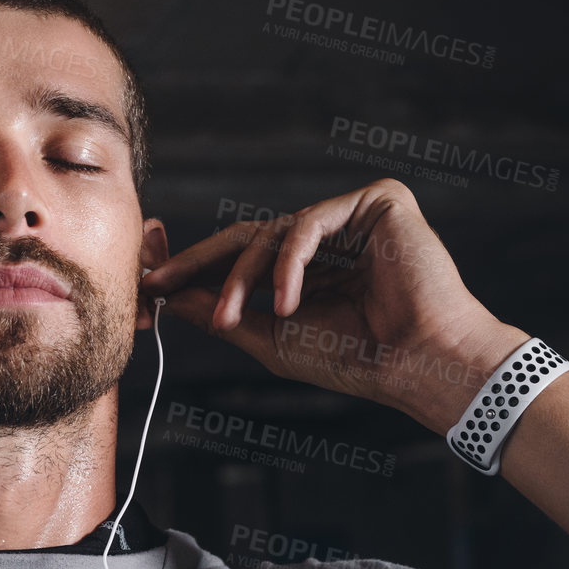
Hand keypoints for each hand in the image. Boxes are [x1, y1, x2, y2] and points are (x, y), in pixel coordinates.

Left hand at [139, 178, 526, 427]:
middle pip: (247, 235)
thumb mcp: (270, 337)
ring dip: (239, 278)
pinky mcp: (379, 202)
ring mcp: (354, 217)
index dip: (194, 263)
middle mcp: (330, 238)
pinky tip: (285, 305)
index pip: (241, 254)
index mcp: (309, 268)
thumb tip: (168, 294)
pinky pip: (309, 223)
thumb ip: (222, 311)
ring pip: (272, 232)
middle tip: (158, 281)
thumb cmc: (355, 360)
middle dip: (198, 261)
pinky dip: (287, 265)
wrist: (420, 366)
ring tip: (231, 320)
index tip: (149, 279)